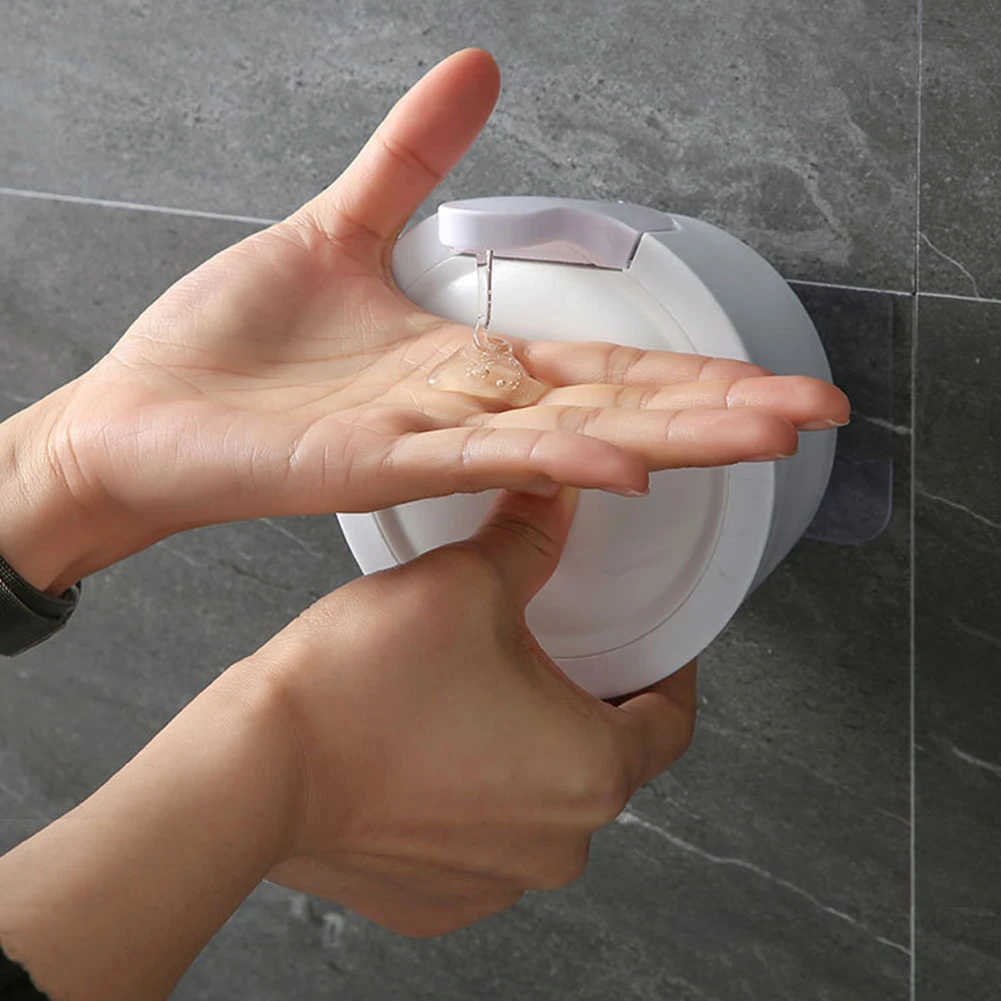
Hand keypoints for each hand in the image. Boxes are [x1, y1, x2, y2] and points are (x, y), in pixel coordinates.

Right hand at [0, 487, 693, 998]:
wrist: (252, 772)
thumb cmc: (360, 688)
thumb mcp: (465, 582)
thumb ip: (530, 537)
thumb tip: (558, 495)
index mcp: (591, 770)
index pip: (670, 718)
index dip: (666, 671)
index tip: (648, 647)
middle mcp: (557, 843)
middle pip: (601, 758)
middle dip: (580, 703)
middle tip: (542, 653)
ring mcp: (495, 880)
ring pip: (538, 800)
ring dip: (521, 752)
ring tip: (472, 698)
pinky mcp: (437, 899)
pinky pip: (481, 838)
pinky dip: (470, 797)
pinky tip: (429, 751)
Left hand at [3, 48, 846, 592]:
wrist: (137, 415)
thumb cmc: (228, 348)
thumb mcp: (336, 232)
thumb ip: (410, 163)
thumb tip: (477, 70)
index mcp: (463, 363)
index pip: (603, 366)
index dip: (691, 370)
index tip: (772, 376)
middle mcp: (462, 409)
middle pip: (614, 406)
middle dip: (719, 408)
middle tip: (814, 411)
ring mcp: (424, 442)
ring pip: (570, 437)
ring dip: (672, 436)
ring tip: (763, 435)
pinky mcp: (372, 464)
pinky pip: (478, 457)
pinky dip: (552, 457)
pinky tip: (621, 460)